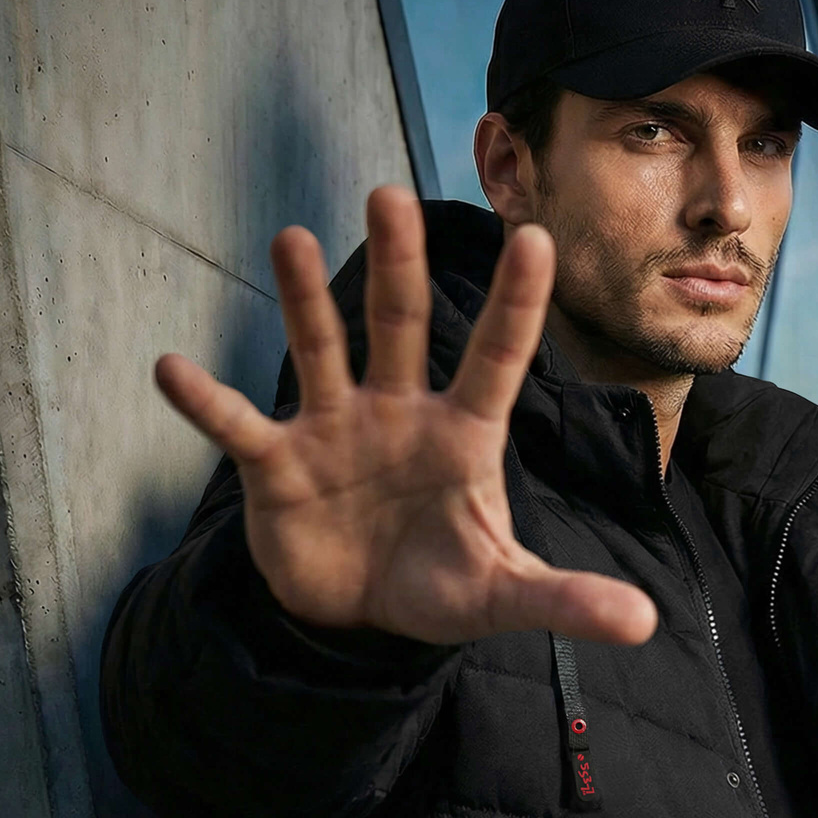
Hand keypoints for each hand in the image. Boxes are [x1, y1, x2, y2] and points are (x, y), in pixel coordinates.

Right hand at [153, 185, 658, 648]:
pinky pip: (238, 427)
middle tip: (391, 193)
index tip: (537, 240)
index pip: (496, 359)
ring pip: (321, 351)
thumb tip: (646, 625)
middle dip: (398, 264)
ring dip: (305, 300)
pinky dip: (205, 402)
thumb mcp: (505, 595)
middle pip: (398, 325)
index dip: (515, 306)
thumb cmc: (440, 585)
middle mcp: (397, 412)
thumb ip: (568, 599)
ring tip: (293, 239)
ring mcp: (333, 431)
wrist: (363, 618)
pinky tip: (172, 370)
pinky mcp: (278, 466)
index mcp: (462, 434)